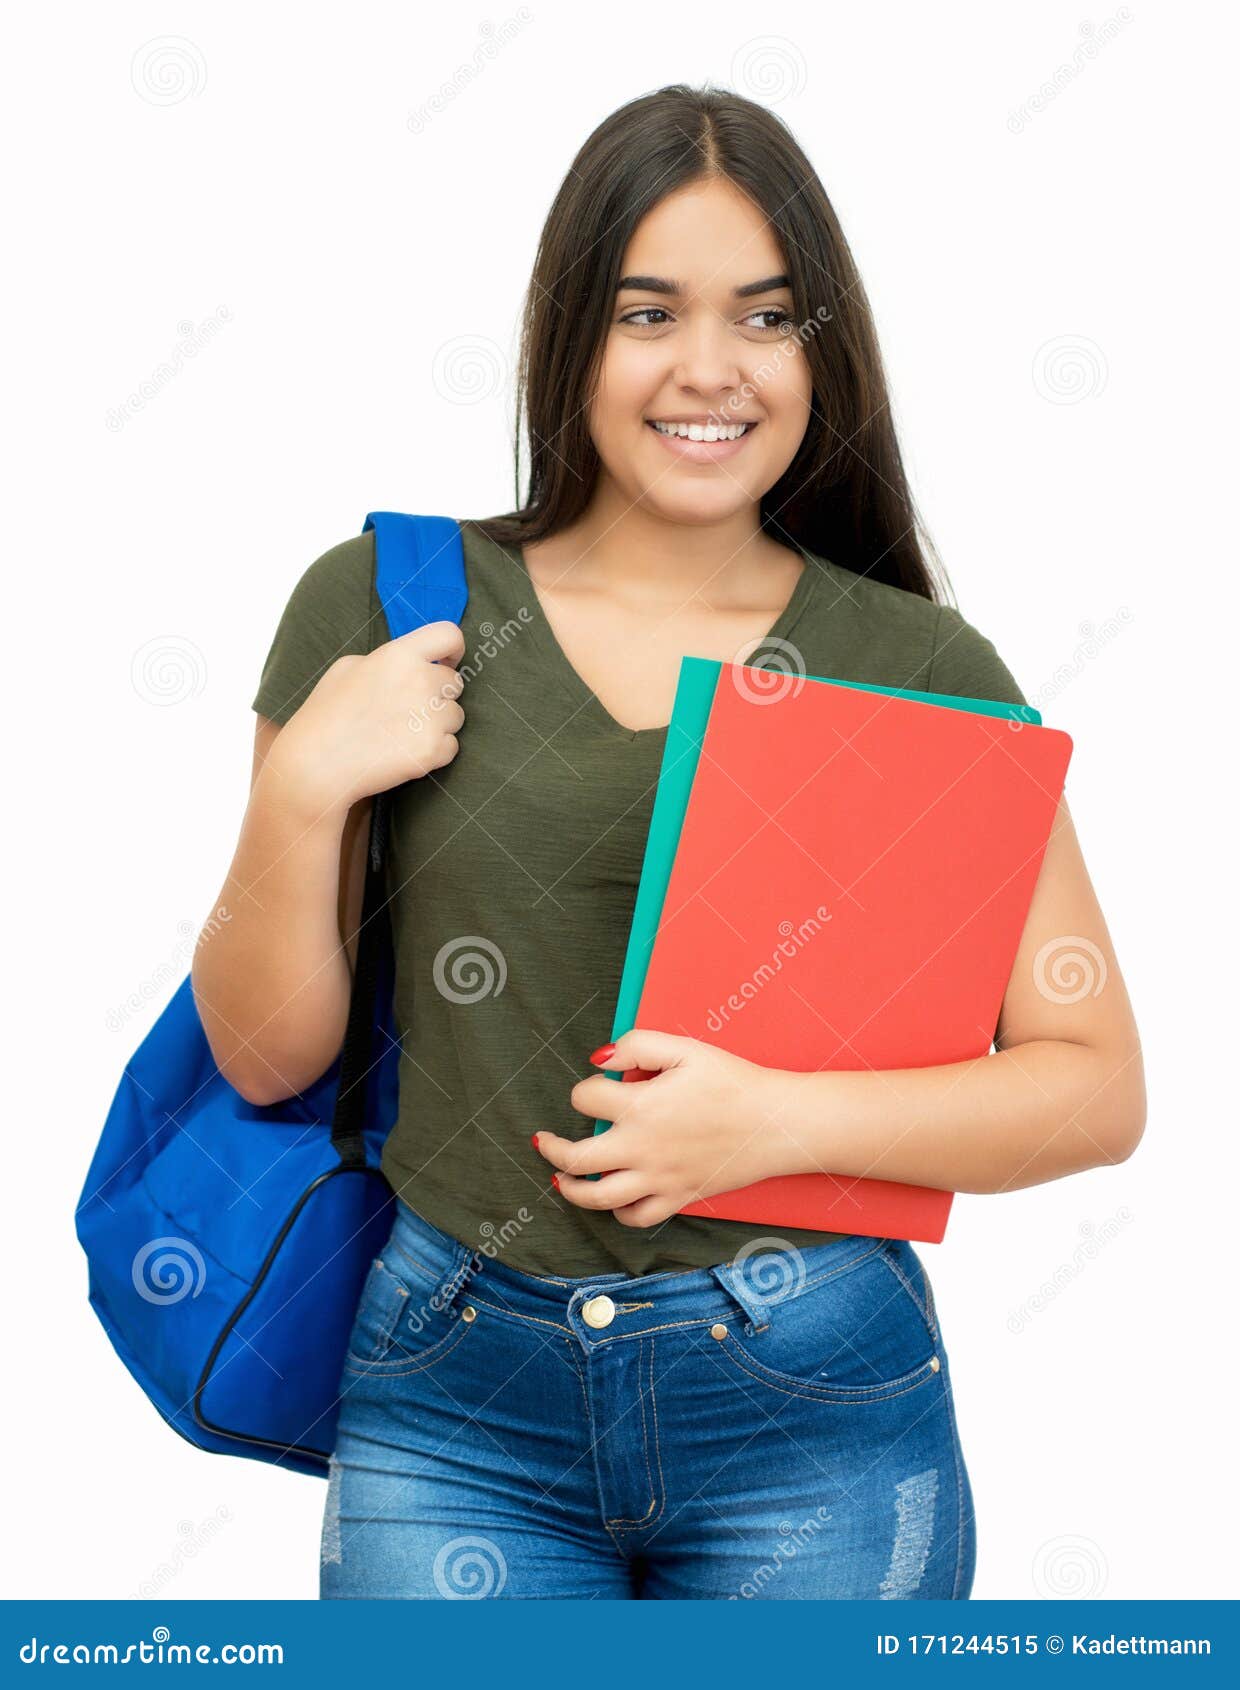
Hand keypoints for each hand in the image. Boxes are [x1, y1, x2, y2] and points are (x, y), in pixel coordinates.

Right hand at [271, 620, 466, 815]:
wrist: (317, 764)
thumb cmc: (326, 715)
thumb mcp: (348, 668)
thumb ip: (387, 660)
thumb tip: (411, 664)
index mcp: (399, 655)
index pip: (449, 635)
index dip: (452, 650)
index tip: (447, 662)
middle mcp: (420, 681)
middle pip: (455, 683)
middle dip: (438, 695)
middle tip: (407, 710)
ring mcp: (430, 716)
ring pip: (456, 716)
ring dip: (437, 725)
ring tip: (401, 734)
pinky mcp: (433, 749)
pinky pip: (451, 746)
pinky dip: (434, 752)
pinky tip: (404, 753)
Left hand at [532, 1029, 801, 1227]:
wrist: (776, 1124)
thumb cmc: (734, 1082)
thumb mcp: (686, 1049)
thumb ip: (637, 1045)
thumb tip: (598, 1059)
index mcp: (641, 1107)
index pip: (586, 1098)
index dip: (585, 1087)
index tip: (598, 1084)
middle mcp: (642, 1148)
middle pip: (575, 1159)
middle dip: (552, 1148)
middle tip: (543, 1141)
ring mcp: (658, 1179)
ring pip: (597, 1198)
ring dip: (570, 1189)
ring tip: (560, 1179)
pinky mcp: (677, 1198)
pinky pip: (635, 1218)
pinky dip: (617, 1212)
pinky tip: (612, 1197)